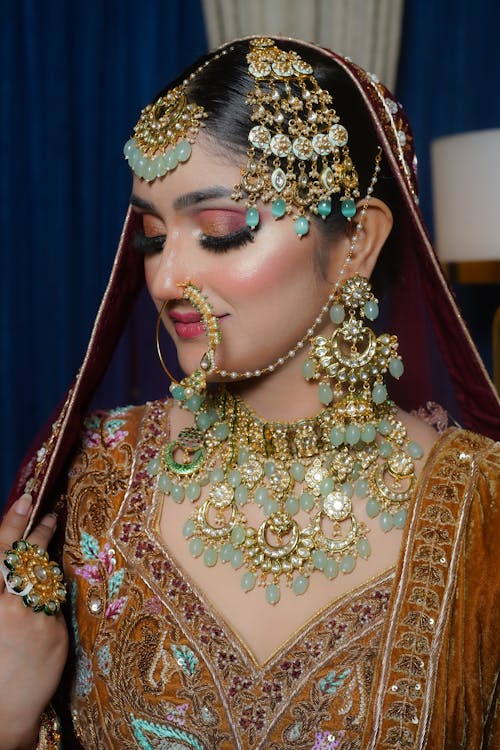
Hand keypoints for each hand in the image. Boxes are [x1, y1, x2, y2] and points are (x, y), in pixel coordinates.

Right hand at [0, 495, 68, 748]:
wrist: (1, 715)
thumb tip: (10, 565)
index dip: (11, 524)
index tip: (25, 499)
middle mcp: (8, 606)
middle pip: (26, 558)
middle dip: (38, 530)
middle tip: (49, 508)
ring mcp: (35, 618)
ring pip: (45, 578)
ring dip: (46, 561)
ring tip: (49, 541)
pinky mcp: (56, 632)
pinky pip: (55, 605)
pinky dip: (49, 602)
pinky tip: (42, 605)